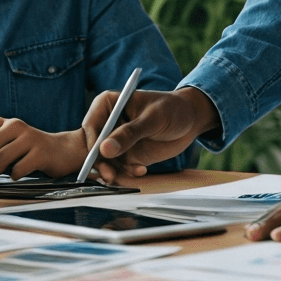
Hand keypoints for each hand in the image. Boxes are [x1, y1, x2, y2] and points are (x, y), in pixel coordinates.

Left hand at [0, 118, 86, 181]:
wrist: (62, 151)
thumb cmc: (28, 150)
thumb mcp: (6, 142)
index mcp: (3, 122)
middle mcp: (15, 126)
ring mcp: (29, 138)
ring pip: (1, 156)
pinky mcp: (41, 152)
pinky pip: (19, 167)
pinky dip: (12, 175)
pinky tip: (13, 176)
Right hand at [83, 86, 218, 183]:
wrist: (189, 120)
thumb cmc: (171, 109)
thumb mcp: (152, 119)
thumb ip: (129, 134)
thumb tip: (104, 149)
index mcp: (108, 104)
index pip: (91, 125)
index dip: (92, 143)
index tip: (99, 156)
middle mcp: (108, 123)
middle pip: (94, 146)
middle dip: (100, 162)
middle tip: (109, 175)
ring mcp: (116, 140)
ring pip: (105, 161)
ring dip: (115, 171)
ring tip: (134, 171)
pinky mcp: (125, 154)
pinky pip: (118, 168)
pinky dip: (127, 173)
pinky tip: (141, 170)